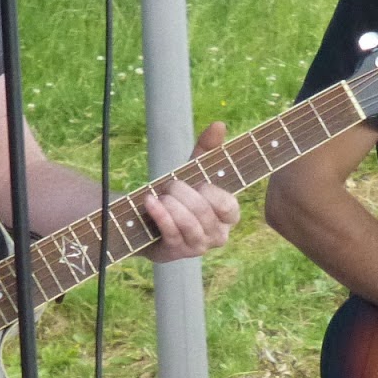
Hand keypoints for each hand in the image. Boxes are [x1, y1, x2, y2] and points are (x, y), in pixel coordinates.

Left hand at [144, 122, 241, 262]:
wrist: (147, 218)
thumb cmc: (180, 194)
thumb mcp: (194, 170)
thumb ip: (207, 148)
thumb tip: (219, 124)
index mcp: (228, 216)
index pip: (229, 206)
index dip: (211, 193)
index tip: (197, 182)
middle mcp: (217, 236)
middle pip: (205, 213)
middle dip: (184, 193)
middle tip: (170, 183)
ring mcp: (196, 247)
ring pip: (190, 225)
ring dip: (172, 204)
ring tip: (160, 193)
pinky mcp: (175, 252)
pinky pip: (171, 233)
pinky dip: (160, 214)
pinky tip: (150, 201)